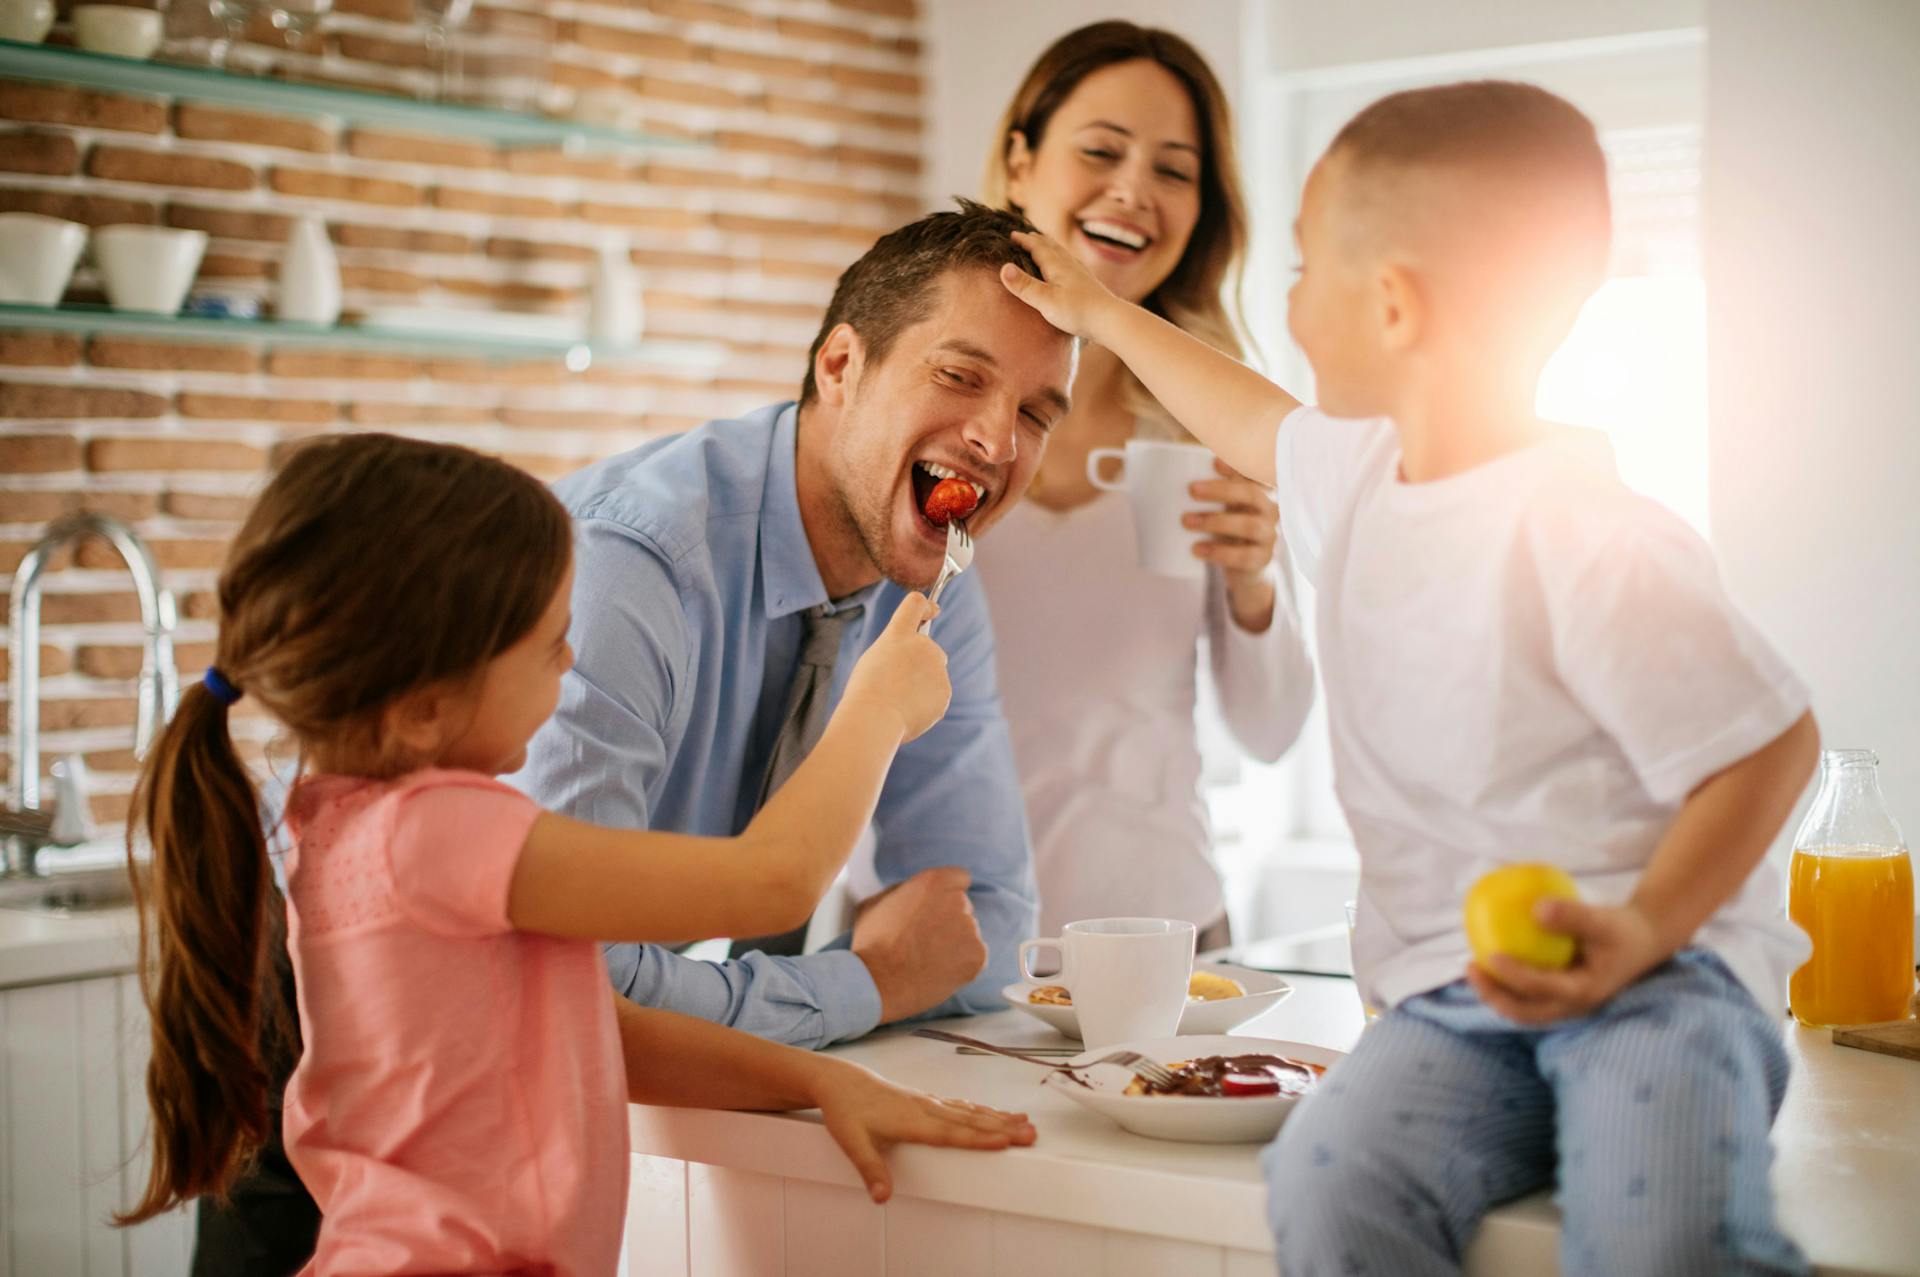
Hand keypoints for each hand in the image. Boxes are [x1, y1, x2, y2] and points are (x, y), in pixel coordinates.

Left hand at [810, 1058, 1035, 1202]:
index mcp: (911, 1121)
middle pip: (970, 1122)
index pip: (952, 1134)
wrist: (839, 1081)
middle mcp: (925, 1109)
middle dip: (1002, 1128)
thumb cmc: (846, 1110)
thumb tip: (882, 1196)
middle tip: (1031, 1134)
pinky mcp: (925, 1100)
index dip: (979, 1139)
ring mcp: (927, 1103)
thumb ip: (870, 1169)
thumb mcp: (851, 1142)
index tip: (1006, 1141)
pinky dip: (980, 1110)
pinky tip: (993, 1113)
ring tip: (1024, 1122)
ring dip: (998, 1118)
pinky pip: (960, 1105)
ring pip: (970, 1112)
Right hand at [841, 593, 948, 742]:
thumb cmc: (866, 692)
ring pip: (932, 675)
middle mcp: (924, 645)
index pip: (916, 604)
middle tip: (896, 684)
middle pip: (928, 649)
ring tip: (898, 701)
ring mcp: (937, 668)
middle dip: (919, 664)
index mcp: (899, 634)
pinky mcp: (945, 691)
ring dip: (920, 686)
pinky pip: (936, 696)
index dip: (926, 607)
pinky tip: (908, 711)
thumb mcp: (875, 661)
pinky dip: (925, 705)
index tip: (933, 611)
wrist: (875, 718)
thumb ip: (898, 655)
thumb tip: (916, 670)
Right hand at [852, 865, 986, 1021]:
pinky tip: (940, 972)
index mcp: (934, 882)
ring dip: (956, 943)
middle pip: (963, 907)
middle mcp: (957, 901)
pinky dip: (963, 965)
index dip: (948, 893)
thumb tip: (910, 892)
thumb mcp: (875, 903)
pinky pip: (976, 956)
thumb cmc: (870, 944)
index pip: (959, 878)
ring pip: (969, 933)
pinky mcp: (978, 956)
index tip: (938, 908)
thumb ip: (900, 891)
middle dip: (949, 920)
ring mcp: (970, 929)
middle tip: (926, 941)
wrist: (877, 984)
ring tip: (929, 960)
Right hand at [1000, 229, 1122, 339]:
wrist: (1110, 319)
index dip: (1023, 240)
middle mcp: (1069, 264)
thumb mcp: (1046, 301)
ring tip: (1044, 245)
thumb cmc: (1078, 312)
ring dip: (1049, 246)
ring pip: (1061, 253)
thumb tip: (1004, 268)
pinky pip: (1070, 263)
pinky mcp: (1087, 283)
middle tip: (1024, 235)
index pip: (1037, 247)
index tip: (1010, 235)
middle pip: (1050, 246)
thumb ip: (1025, 286)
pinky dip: (1061, 258)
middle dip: (1035, 240)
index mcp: (1056, 265)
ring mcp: (1080, 272)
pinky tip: (1066, 266)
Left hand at [1184, 458, 1279, 630]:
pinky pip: (1245, 556)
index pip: (1255, 472)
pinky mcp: (1263, 559)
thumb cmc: (1225, 530)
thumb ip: (1202, 493)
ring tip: (1186, 522)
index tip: (1213, 462)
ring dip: (1216, 521)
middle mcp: (1270, 509)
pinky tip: (1197, 549)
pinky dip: (1219, 553)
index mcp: (1258, 490)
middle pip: (1251, 495)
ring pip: (1249, 525)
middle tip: (1191, 490)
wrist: (1244, 569)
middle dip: (1221, 490)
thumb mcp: (1220, 508)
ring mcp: (1269, 535)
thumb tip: (1150, 479)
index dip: (1239, 465)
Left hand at [1466, 898, 1669, 1024]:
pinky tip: (1490, 956)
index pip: (1540, 989)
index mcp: (1583, 992)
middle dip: (1493, 996)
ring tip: (1472, 966)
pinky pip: (1526, 994)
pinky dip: (1507, 982)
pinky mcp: (1560, 995)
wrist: (1642, 941)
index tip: (1490, 955)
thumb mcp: (1603, 920)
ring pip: (1522, 1007)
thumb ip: (1573, 916)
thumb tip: (1536, 908)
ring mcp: (1565, 1004)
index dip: (1513, 976)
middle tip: (1469, 967)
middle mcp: (1571, 1005)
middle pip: (1524, 1012)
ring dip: (1495, 993)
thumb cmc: (1621, 929)